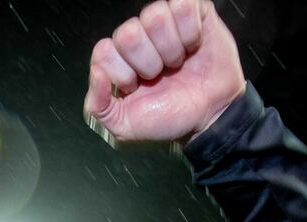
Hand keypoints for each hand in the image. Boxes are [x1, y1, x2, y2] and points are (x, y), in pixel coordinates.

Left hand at [84, 0, 244, 143]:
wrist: (210, 117)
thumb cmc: (170, 118)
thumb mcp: (125, 126)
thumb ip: (98, 105)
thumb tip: (96, 73)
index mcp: (118, 60)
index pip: (104, 50)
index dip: (122, 72)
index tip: (136, 87)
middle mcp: (138, 37)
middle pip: (128, 33)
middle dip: (148, 62)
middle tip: (161, 75)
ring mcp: (165, 23)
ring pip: (155, 15)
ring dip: (170, 47)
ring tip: (178, 63)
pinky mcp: (193, 13)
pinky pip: (182, 4)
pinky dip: (191, 31)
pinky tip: (193, 46)